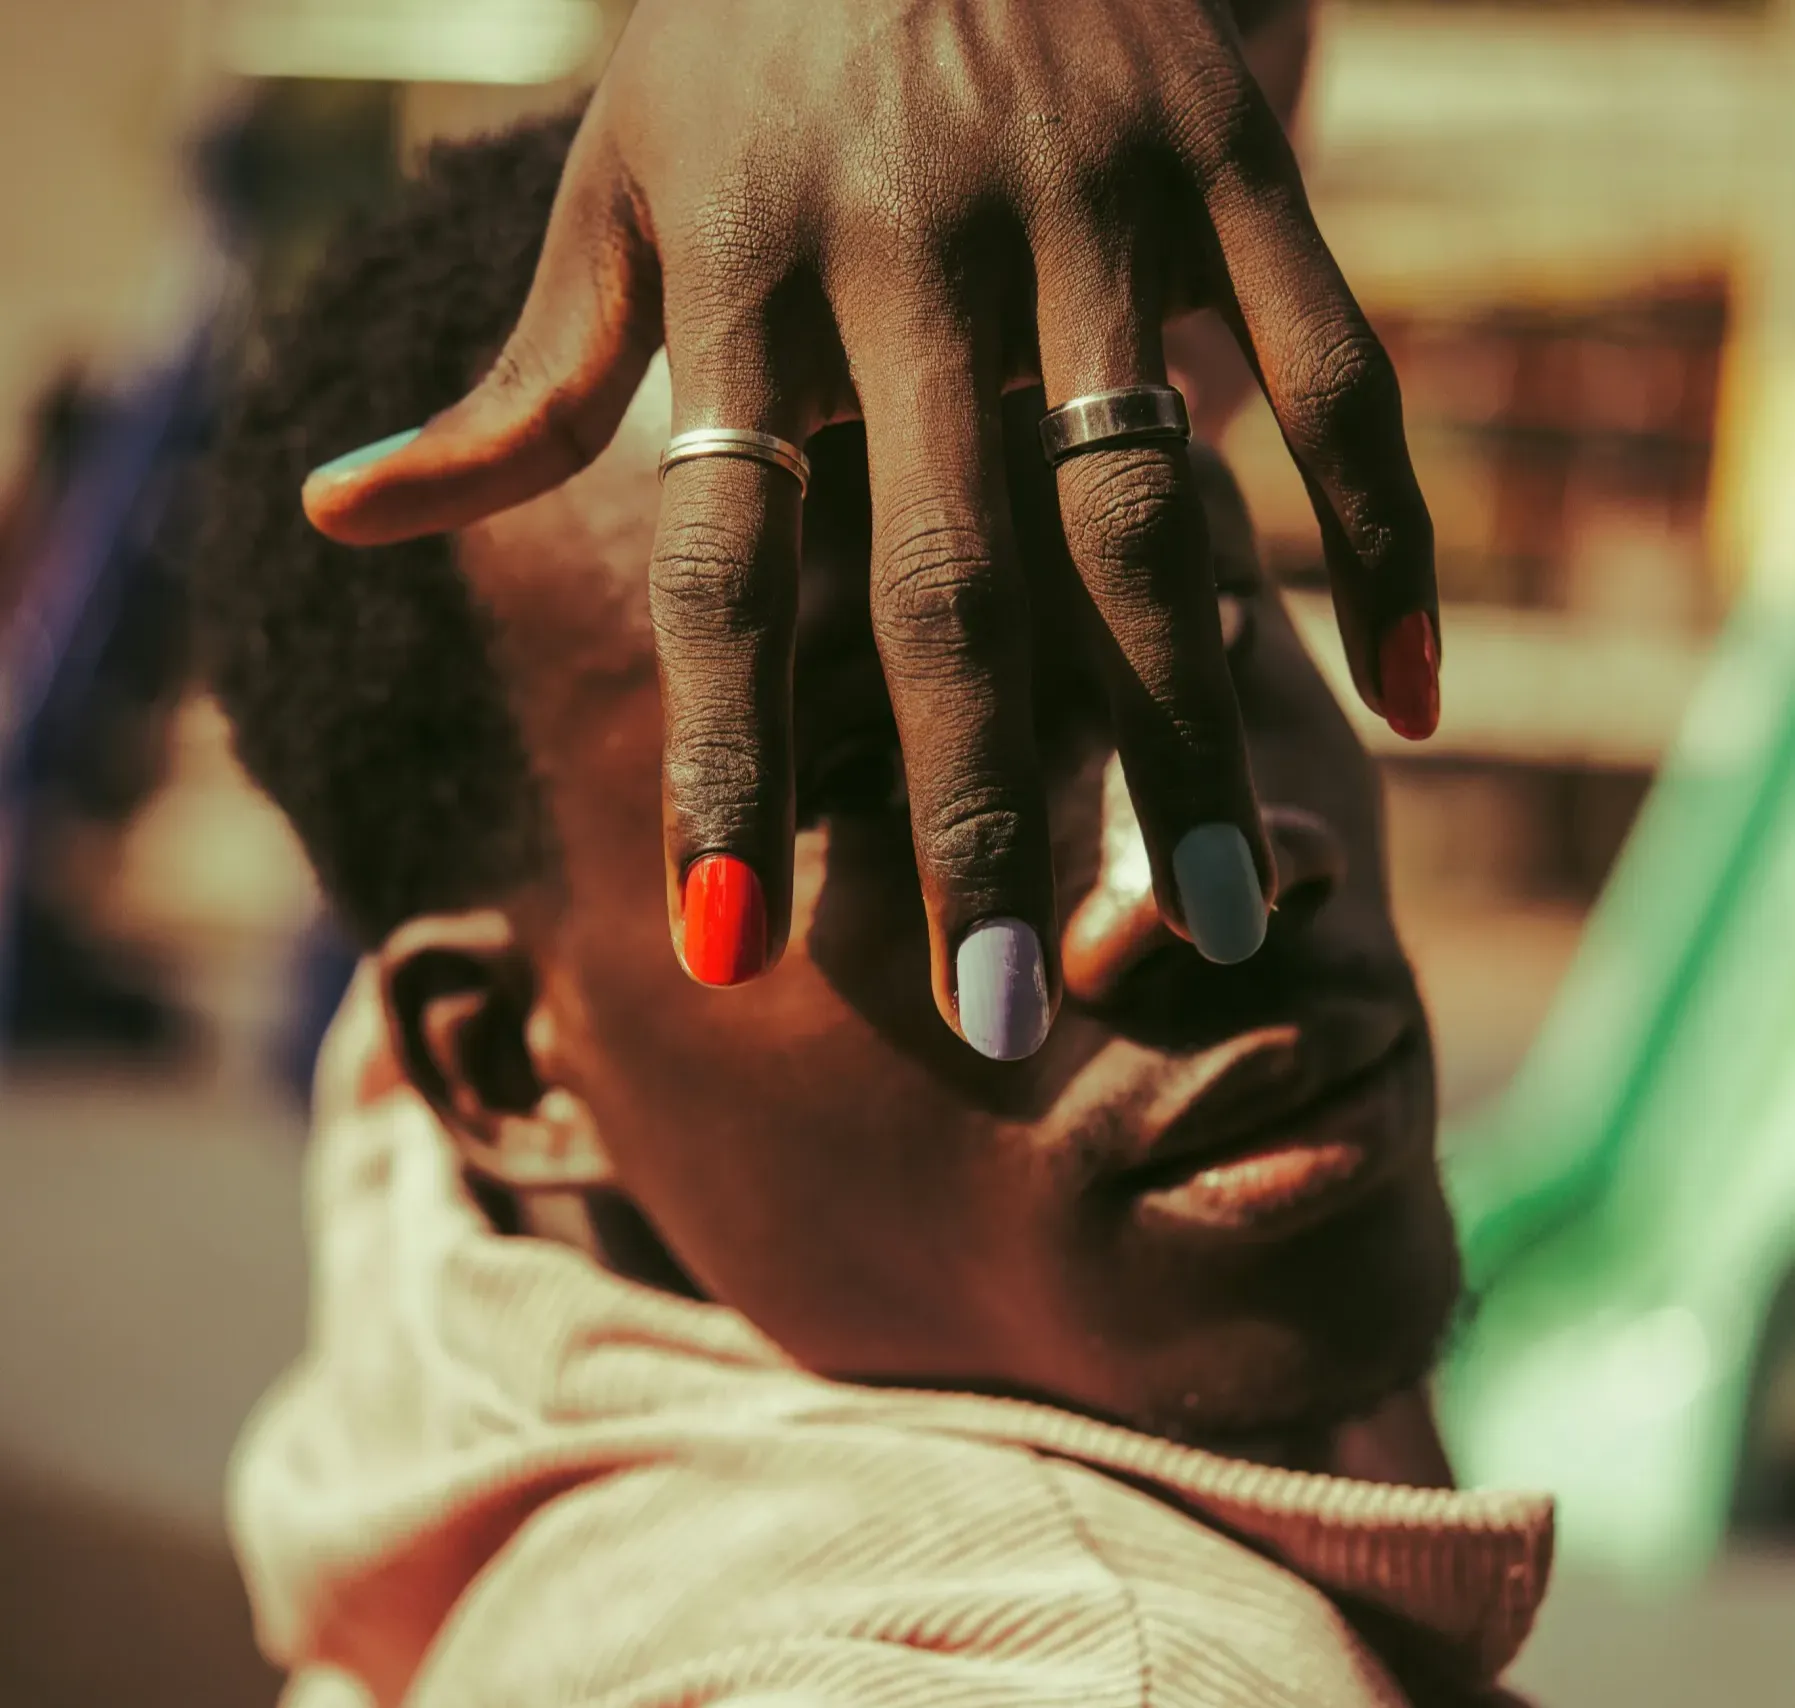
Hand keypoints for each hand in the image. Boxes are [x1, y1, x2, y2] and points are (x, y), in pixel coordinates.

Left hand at [300, 0, 1437, 1060]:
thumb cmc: (738, 36)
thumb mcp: (603, 187)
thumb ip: (513, 383)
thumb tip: (340, 516)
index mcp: (740, 278)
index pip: (721, 565)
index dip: (726, 759)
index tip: (728, 952)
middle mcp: (911, 260)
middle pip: (949, 586)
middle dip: (975, 812)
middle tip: (1007, 1016)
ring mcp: (1087, 209)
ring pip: (1155, 514)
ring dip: (1193, 730)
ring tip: (1231, 921)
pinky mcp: (1227, 158)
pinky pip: (1337, 374)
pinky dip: (1383, 538)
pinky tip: (1414, 698)